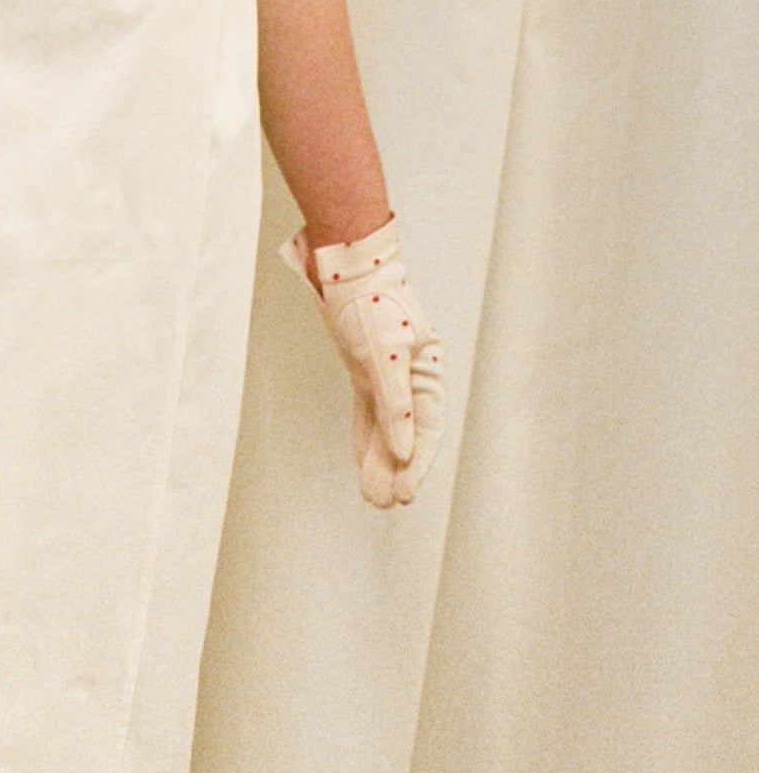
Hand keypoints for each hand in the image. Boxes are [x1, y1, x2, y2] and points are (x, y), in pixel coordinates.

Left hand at [282, 217, 444, 508]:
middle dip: (396, 470)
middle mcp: (412, 376)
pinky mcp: (367, 370)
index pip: (426, 428)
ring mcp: (389, 374)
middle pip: (407, 433)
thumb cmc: (371, 304)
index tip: (405, 493)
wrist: (345, 268)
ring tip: (373, 496)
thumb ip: (395, 405)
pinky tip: (364, 462)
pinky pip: (370, 414)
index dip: (417, 464)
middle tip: (385, 504)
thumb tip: (405, 450)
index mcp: (427, 370)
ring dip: (380, 460)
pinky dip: (367, 438)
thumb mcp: (384, 356)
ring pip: (387, 428)